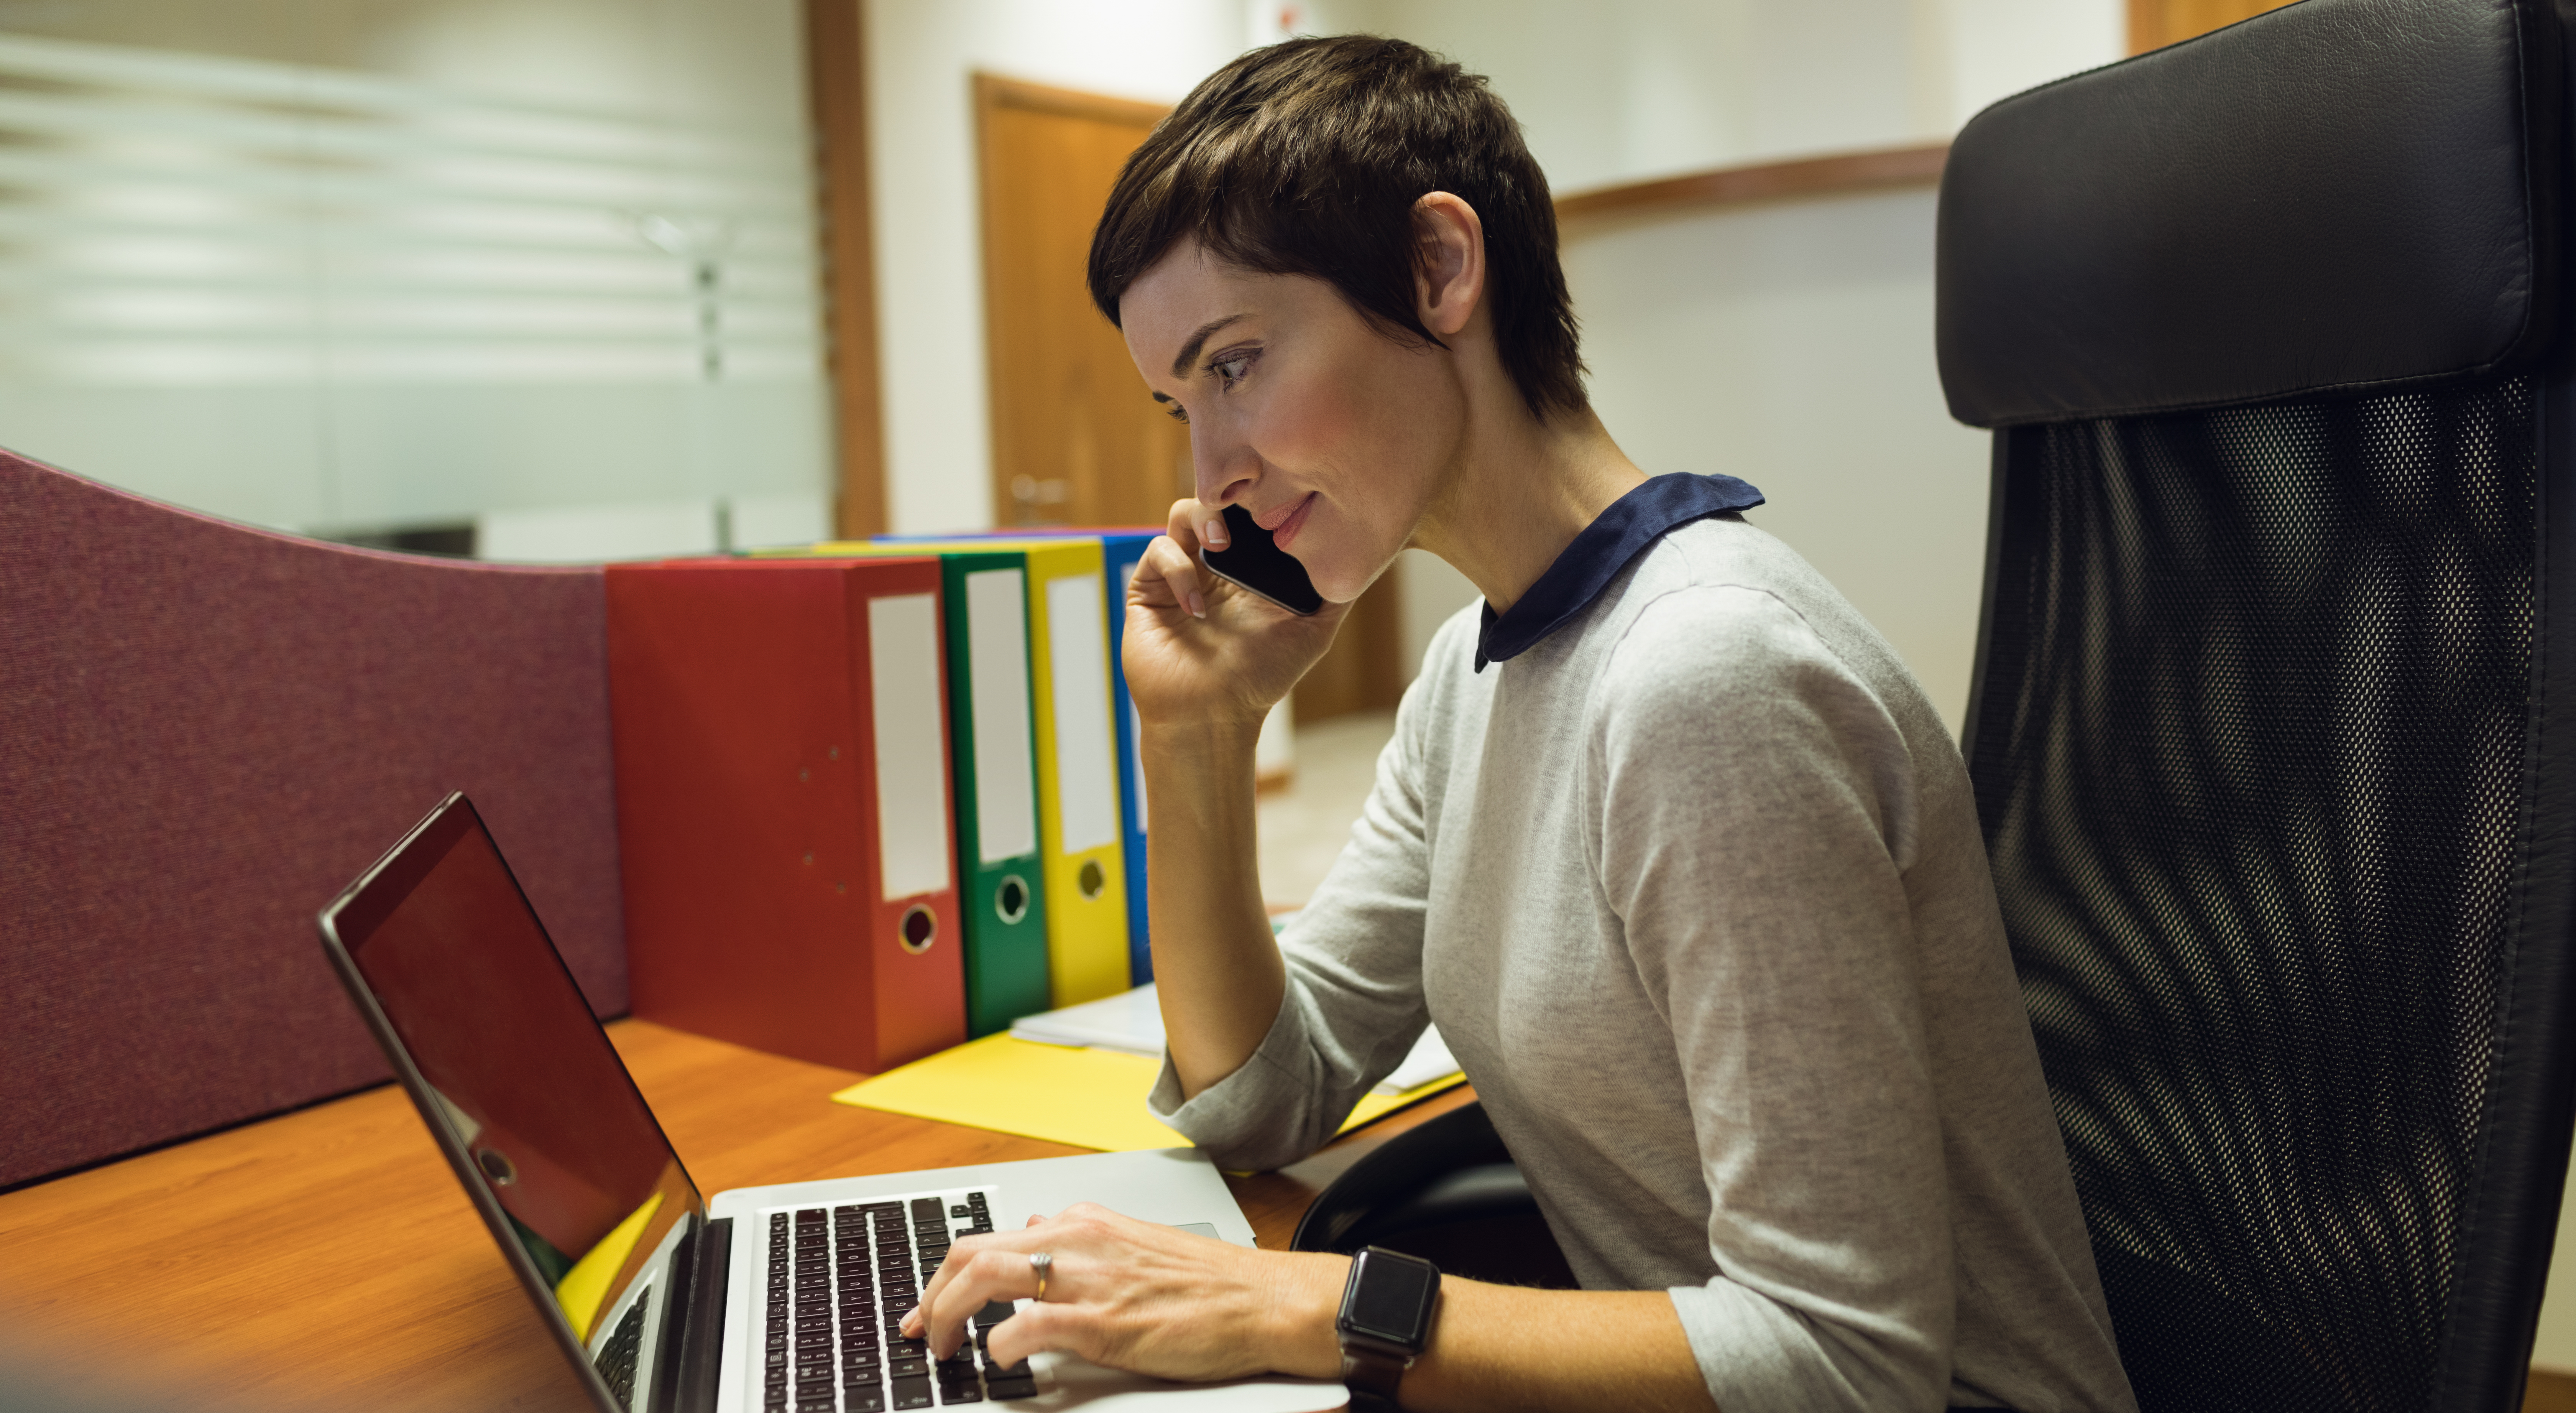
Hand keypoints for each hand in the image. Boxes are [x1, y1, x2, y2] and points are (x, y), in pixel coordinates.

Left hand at [898, 1202, 1345, 1382]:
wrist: (1264, 1301)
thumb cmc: (1208, 1284)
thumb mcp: (1132, 1243)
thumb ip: (1079, 1240)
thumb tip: (1034, 1231)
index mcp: (1083, 1223)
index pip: (989, 1238)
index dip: (944, 1275)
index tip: (928, 1304)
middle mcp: (1078, 1240)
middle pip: (971, 1253)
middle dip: (930, 1294)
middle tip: (919, 1332)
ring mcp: (1090, 1280)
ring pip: (986, 1278)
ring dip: (949, 1316)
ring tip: (945, 1350)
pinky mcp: (1106, 1322)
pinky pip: (1031, 1325)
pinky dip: (1001, 1344)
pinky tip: (997, 1360)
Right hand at [1123, 499, 1350, 733]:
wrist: (1213, 717)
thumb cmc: (1261, 680)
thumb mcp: (1312, 634)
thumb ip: (1334, 597)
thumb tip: (1366, 560)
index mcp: (1250, 570)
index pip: (1253, 516)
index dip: (1262, 500)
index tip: (1279, 497)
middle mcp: (1215, 566)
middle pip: (1219, 504)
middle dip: (1231, 497)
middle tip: (1247, 511)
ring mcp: (1181, 574)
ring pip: (1184, 515)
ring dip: (1202, 517)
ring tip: (1220, 543)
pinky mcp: (1150, 589)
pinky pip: (1158, 551)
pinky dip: (1178, 568)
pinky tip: (1198, 605)